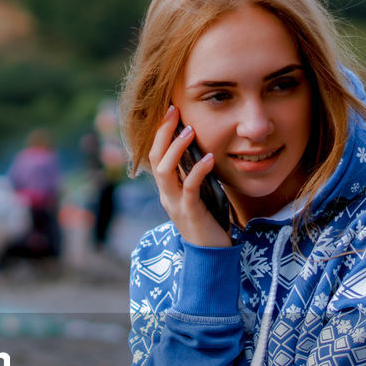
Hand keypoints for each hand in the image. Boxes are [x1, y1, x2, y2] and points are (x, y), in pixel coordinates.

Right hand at [148, 105, 231, 247]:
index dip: (160, 133)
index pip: (156, 155)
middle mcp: (166, 195)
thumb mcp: (199, 193)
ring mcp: (175, 204)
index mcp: (167, 189)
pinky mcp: (189, 213)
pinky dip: (197, 171)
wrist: (210, 255)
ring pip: (165, 172)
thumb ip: (194, 175)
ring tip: (190, 131)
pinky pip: (189, 188)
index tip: (170, 110)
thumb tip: (202, 150)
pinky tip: (208, 158)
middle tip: (173, 111)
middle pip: (155, 159)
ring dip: (176, 149)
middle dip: (162, 133)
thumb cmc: (208, 221)